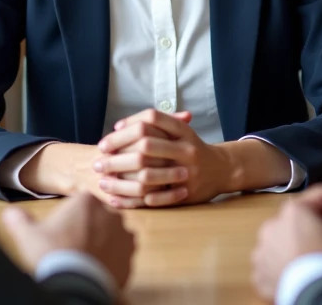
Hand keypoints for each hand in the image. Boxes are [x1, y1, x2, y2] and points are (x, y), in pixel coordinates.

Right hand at [1, 191, 135, 288]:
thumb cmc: (53, 255)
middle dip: (87, 229)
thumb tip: (10, 213)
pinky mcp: (130, 254)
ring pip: (111, 233)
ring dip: (101, 242)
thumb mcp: (28, 235)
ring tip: (85, 258)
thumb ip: (18, 219)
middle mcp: (109, 213)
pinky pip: (121, 252)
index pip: (79, 204)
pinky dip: (112, 257)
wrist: (76, 285)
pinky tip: (98, 266)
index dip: (68, 219)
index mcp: (86, 201)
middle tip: (72, 246)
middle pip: (96, 218)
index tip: (61, 233)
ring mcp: (123, 234)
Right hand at [18, 135, 176, 202]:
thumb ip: (163, 122)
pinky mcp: (114, 197)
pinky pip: (137, 202)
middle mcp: (115, 159)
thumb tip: (189, 116)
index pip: (143, 139)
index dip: (164, 144)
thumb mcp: (135, 132)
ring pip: (140, 185)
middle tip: (186, 169)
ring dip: (163, 185)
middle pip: (142, 162)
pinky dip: (156, 201)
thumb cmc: (116, 149)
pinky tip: (173, 198)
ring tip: (183, 184)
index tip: (184, 149)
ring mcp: (114, 180)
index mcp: (120, 141)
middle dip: (165, 167)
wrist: (80, 170)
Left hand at [94, 109, 229, 206]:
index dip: (129, 123)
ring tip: (102, 182)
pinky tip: (115, 200)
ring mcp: (187, 172)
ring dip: (121, 180)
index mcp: (183, 131)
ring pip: (147, 175)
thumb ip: (154, 125)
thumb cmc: (191, 147)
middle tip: (98, 156)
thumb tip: (118, 127)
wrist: (223, 169)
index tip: (112, 132)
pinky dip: (133, 201)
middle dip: (118, 151)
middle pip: (145, 145)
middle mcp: (186, 149)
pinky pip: (155, 199)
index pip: (151, 119)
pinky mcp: (185, 194)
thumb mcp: (179, 130)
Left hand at [250, 199, 321, 300]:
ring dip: (305, 249)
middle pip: (305, 221)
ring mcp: (262, 251)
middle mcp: (272, 226)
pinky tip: (306, 276)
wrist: (315, 300)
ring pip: (289, 242)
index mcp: (294, 211)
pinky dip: (289, 269)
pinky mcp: (260, 274)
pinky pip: (275, 265)